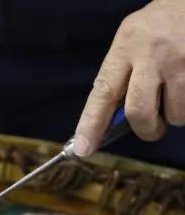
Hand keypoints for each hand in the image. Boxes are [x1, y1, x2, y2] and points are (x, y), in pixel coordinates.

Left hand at [74, 0, 184, 155]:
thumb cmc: (163, 22)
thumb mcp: (133, 38)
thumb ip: (122, 73)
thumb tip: (113, 116)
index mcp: (126, 46)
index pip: (103, 92)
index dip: (91, 124)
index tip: (82, 149)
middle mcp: (151, 54)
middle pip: (139, 112)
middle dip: (146, 129)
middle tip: (152, 129)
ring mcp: (181, 62)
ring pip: (175, 114)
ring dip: (176, 115)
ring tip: (177, 96)